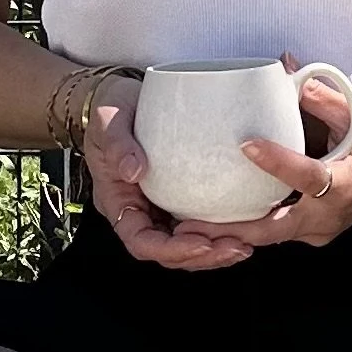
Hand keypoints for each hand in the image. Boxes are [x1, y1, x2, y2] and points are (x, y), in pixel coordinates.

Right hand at [76, 72, 257, 271]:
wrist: (123, 95)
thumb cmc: (111, 108)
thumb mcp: (108, 120)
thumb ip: (118, 144)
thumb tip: (134, 171)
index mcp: (118, 201)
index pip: (141, 241)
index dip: (171, 249)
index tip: (201, 242)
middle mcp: (140, 211)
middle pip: (169, 252)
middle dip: (202, 257)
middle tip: (236, 248)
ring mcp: (160, 206)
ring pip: (187, 243)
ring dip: (215, 251)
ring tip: (243, 246)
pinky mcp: (180, 195)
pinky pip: (199, 222)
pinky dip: (219, 231)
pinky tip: (244, 227)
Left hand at [164, 63, 351, 251]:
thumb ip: (324, 95)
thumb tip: (287, 69)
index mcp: (347, 183)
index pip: (306, 176)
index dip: (276, 162)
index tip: (246, 144)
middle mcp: (332, 214)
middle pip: (274, 228)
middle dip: (230, 228)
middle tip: (190, 223)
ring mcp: (322, 229)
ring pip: (271, 237)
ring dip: (232, 234)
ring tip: (190, 228)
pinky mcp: (314, 231)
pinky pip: (277, 234)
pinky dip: (248, 230)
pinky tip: (217, 223)